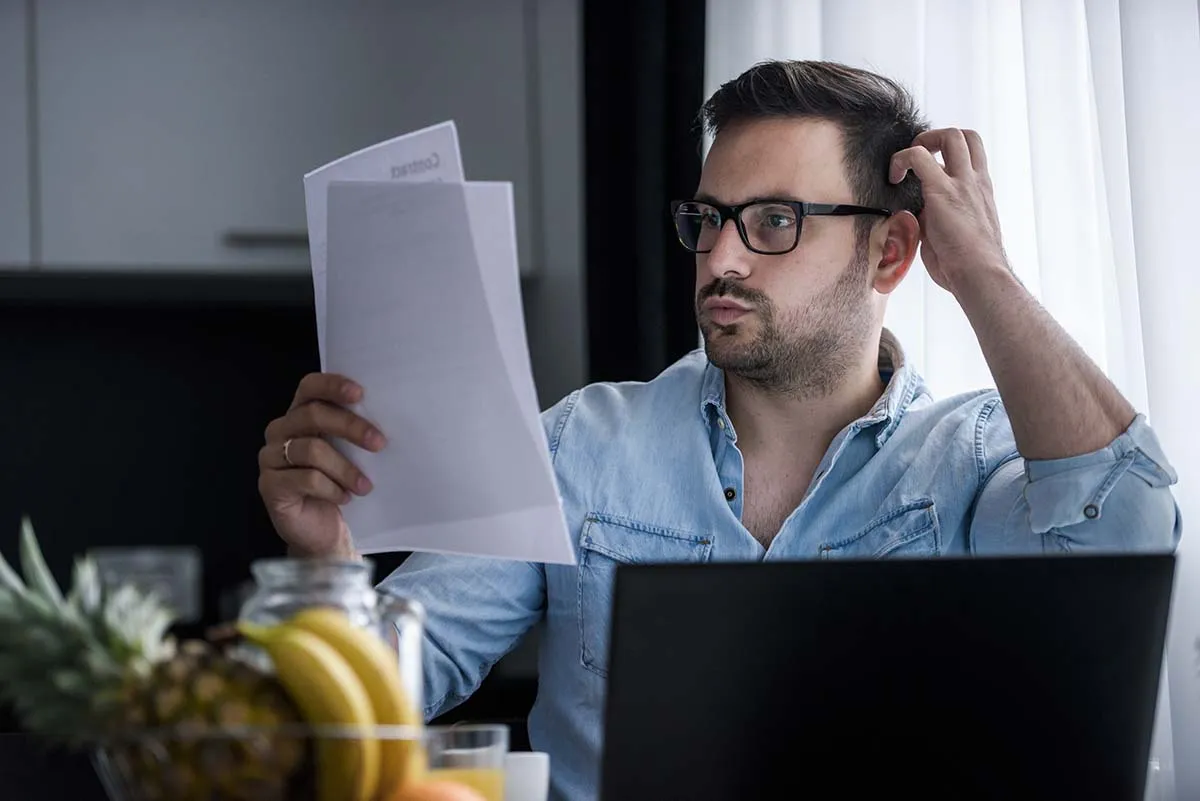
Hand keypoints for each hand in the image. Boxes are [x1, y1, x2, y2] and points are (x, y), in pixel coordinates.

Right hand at [258, 373, 386, 558]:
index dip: (332, 385)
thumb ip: (353, 432)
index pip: (309, 387)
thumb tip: (386, 416)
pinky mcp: (269, 486)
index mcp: (299, 415)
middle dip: (350, 427)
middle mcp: (280, 431)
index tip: (360, 393)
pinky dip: (332, 489)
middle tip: (379, 443)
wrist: (323, 531)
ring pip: (312, 450)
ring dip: (345, 469)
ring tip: (365, 486)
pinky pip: (306, 479)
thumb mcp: (349, 454)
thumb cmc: (339, 486)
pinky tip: (345, 498)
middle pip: (313, 415)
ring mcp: (270, 458)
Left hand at [889, 128, 1007, 291]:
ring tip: (905, 165)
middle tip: (917, 158)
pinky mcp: (942, 191)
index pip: (972, 156)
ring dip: (923, 141)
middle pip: (967, 137)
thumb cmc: (966, 266)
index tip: (931, 169)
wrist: (979, 275)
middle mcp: (976, 182)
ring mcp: (962, 184)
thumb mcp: (954, 235)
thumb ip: (937, 219)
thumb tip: (916, 217)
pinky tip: (893, 177)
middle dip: (937, 138)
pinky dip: (901, 160)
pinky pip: (919, 157)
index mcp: (981, 192)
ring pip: (952, 136)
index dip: (950, 154)